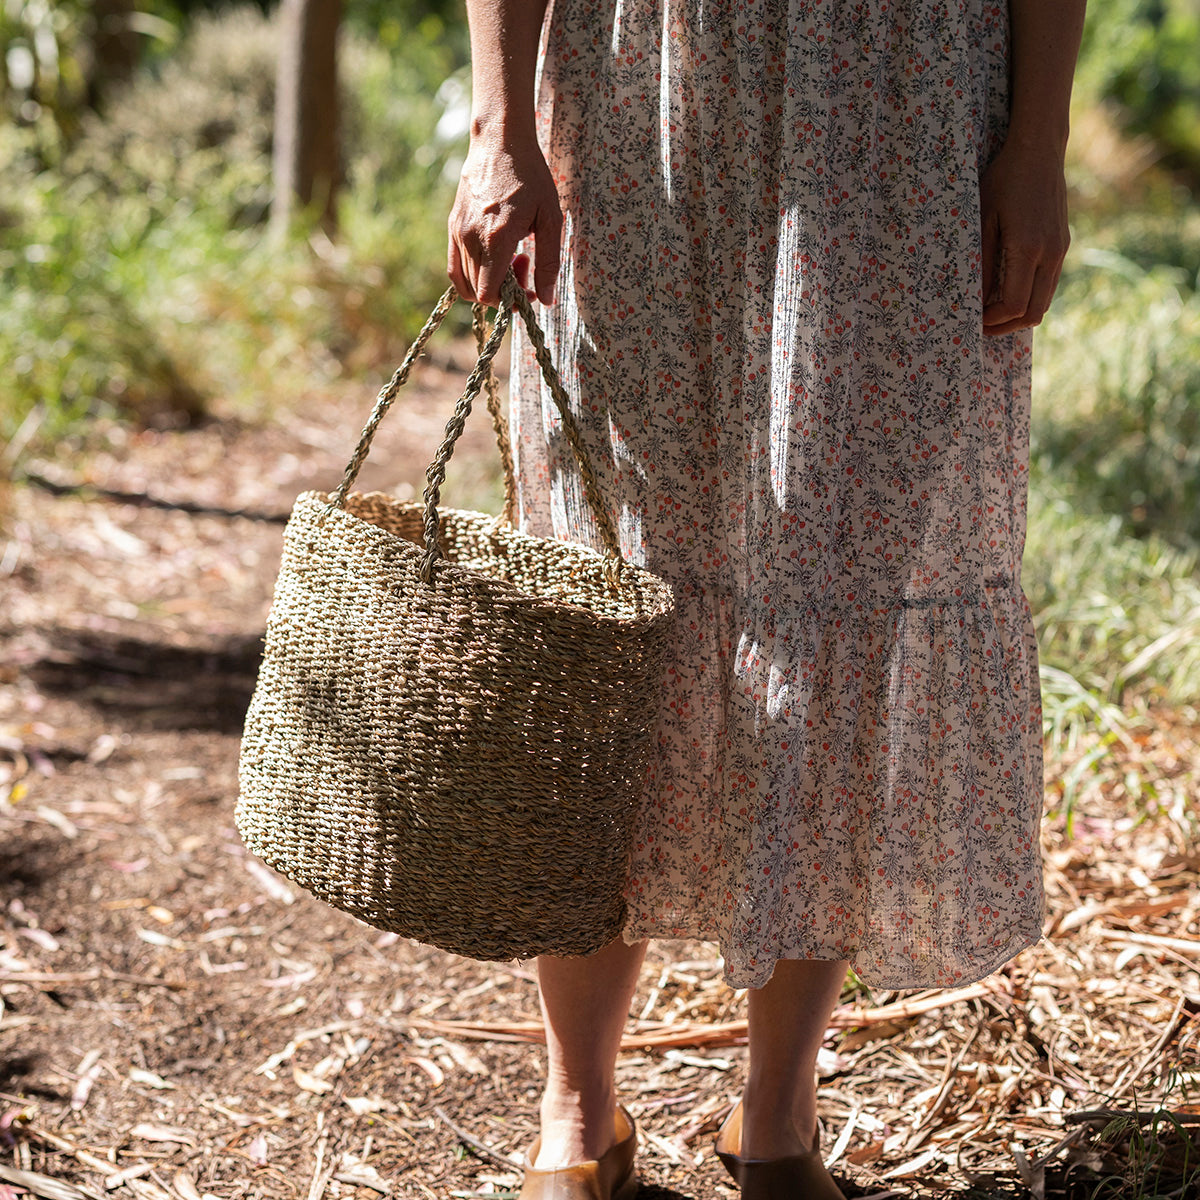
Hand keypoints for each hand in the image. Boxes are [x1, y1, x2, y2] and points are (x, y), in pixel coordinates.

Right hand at [448, 132, 562, 307]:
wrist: (500, 141)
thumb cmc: (531, 177)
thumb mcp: (551, 219)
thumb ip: (549, 263)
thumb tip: (546, 300)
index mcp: (496, 238)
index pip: (488, 294)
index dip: (508, 303)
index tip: (528, 290)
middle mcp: (471, 238)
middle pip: (479, 291)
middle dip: (504, 292)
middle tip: (525, 265)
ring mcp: (457, 232)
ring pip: (465, 282)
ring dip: (489, 281)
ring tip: (511, 258)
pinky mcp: (452, 226)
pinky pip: (455, 266)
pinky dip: (473, 274)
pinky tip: (494, 256)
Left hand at [980, 137, 1070, 335]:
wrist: (1039, 151)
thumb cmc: (1003, 180)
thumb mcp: (983, 220)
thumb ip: (982, 263)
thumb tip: (977, 300)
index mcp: (1029, 248)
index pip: (1014, 305)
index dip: (993, 320)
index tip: (972, 319)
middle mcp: (1050, 254)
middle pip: (1034, 313)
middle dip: (1006, 326)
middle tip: (981, 326)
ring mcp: (1060, 250)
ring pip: (1044, 302)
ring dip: (1018, 315)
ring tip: (991, 312)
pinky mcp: (1062, 245)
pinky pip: (1048, 285)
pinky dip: (1029, 297)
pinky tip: (1007, 292)